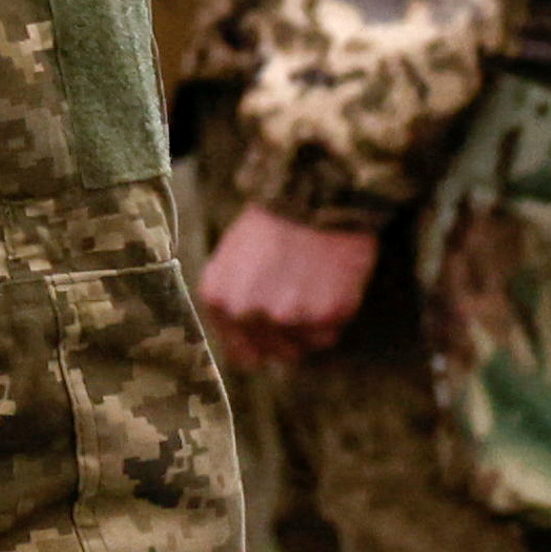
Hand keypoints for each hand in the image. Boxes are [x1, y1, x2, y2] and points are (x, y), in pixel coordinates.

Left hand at [197, 204, 381, 370]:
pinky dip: (332, 317)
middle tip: (300, 300)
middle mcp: (246, 314)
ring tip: (313, 287)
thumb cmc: (271, 225)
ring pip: (304, 347)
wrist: (312, 197)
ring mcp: (285, 316)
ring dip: (311, 327)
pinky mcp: (323, 315)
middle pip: (274, 354)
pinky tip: (328, 285)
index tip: (276, 333)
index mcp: (218, 300)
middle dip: (289, 336)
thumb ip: (232, 304)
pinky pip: (328, 334)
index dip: (261, 347)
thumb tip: (245, 351)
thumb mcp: (230, 261)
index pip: (240, 354)